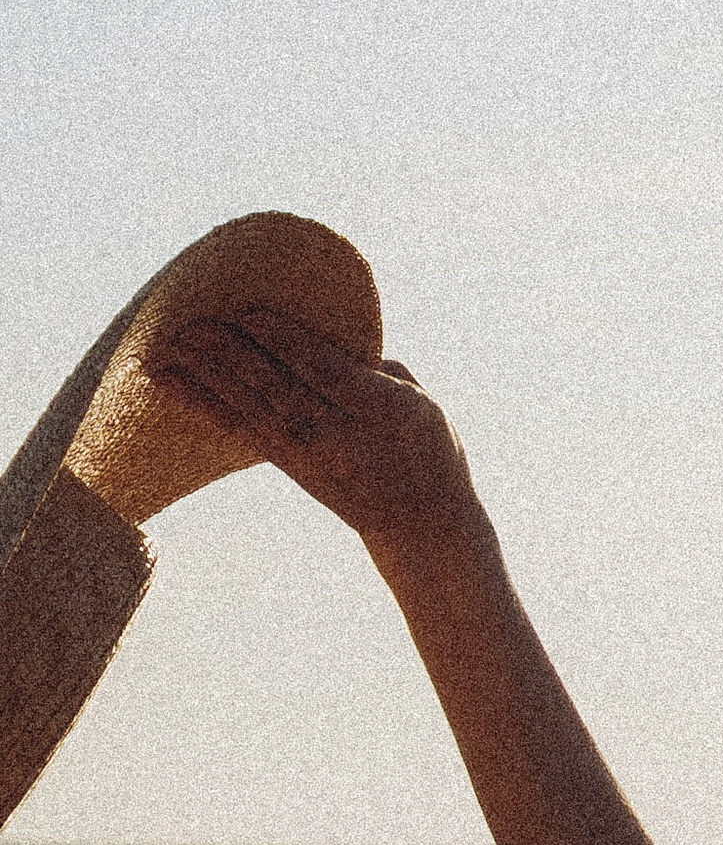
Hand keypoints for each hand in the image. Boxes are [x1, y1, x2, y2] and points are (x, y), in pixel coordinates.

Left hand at [154, 308, 483, 565]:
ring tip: (169, 346)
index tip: (252, 313)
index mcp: (390, 416)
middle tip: (192, 323)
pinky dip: (203, 403)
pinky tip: (171, 382)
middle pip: (282, 392)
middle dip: (234, 357)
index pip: (330, 375)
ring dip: (208, 376)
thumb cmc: (432, 453)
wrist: (424, 530)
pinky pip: (241, 432)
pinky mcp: (292, 468)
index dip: (289, 345)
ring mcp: (315, 459)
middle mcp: (347, 441)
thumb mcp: (426, 405)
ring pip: (254, 410)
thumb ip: (381, 369)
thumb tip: (335, 338)